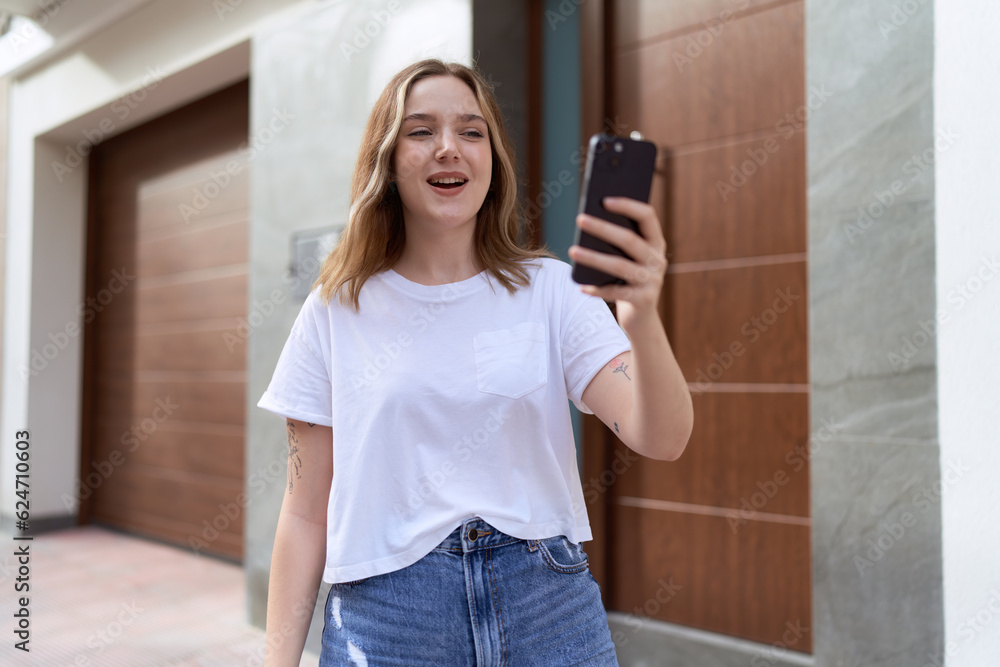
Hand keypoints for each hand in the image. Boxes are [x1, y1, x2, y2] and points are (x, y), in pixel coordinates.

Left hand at [567, 197, 667, 331]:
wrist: (641, 316)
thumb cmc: (627, 280)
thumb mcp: (628, 259)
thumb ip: (618, 242)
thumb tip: (589, 222)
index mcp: (655, 243)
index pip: (647, 216)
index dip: (628, 206)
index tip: (604, 199)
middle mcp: (657, 260)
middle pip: (629, 240)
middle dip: (603, 228)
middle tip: (580, 219)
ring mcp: (652, 281)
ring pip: (620, 266)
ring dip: (594, 258)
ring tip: (572, 251)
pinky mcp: (643, 300)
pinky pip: (616, 293)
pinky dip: (597, 289)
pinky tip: (581, 286)